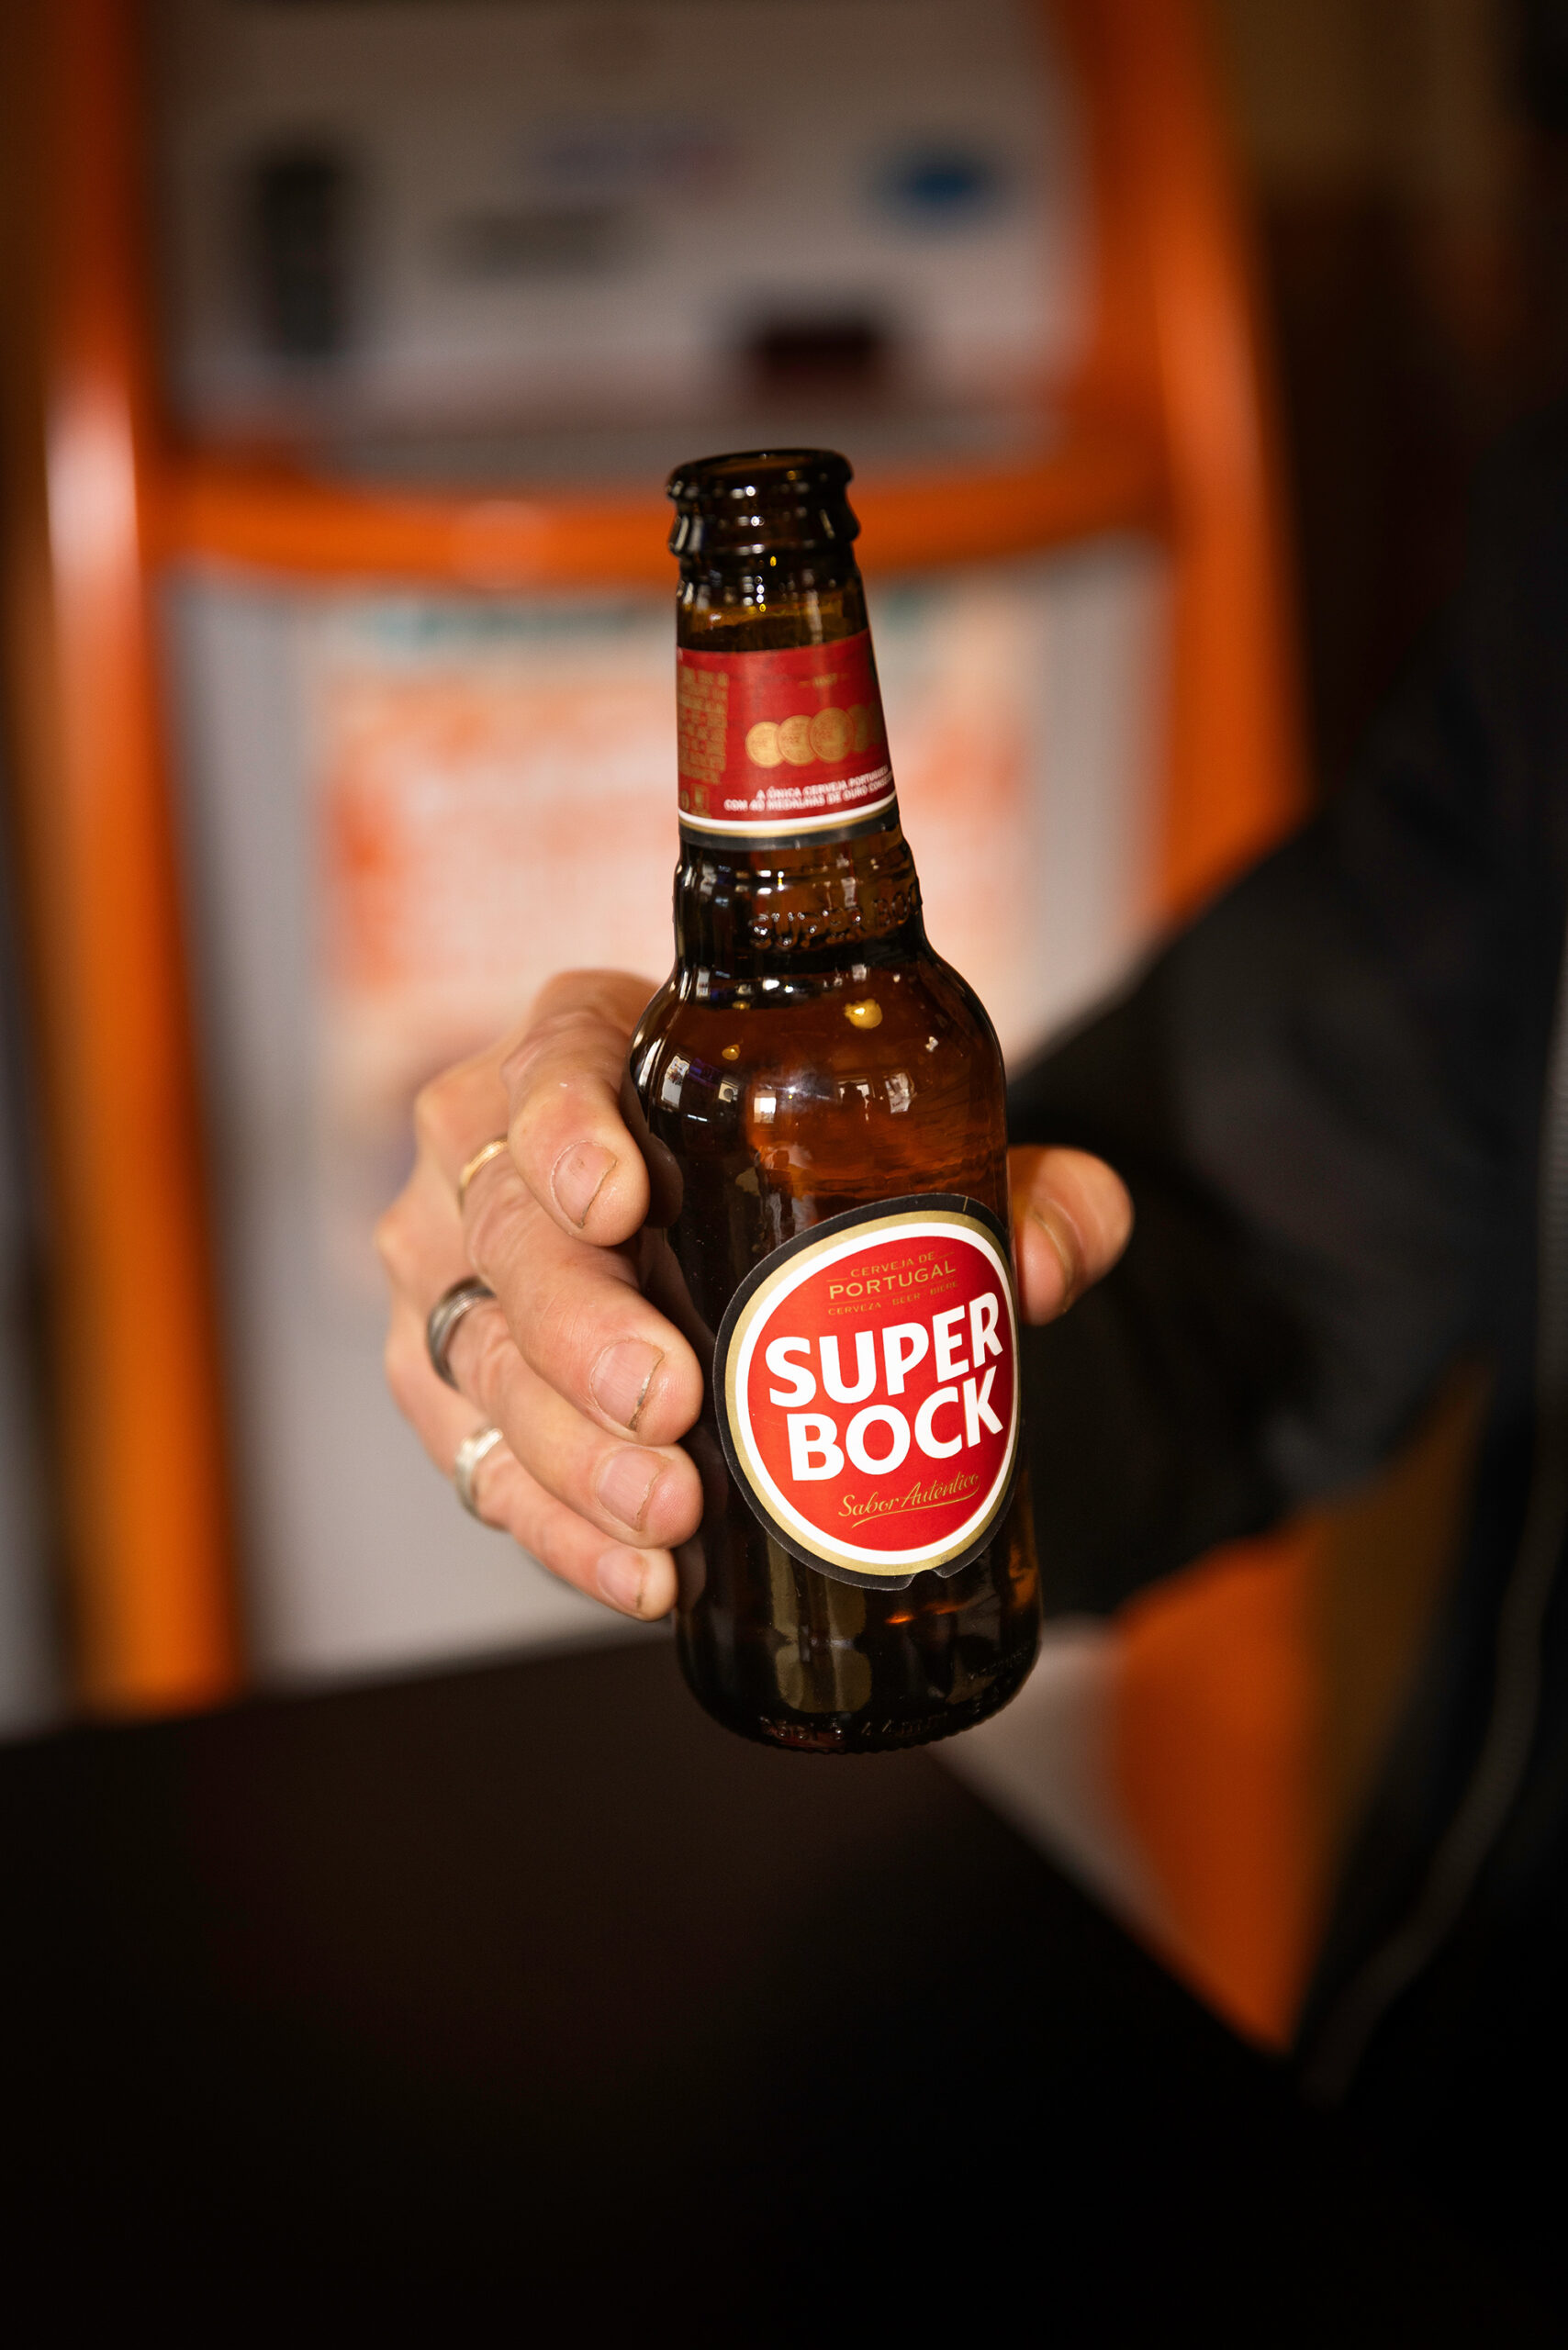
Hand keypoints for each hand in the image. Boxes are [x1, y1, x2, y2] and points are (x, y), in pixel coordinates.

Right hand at [378, 970, 1132, 1623]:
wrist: (776, 1268)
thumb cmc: (823, 1179)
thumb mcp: (943, 1166)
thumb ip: (1033, 1191)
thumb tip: (1045, 1263)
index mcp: (591, 1052)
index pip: (548, 1066)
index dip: (564, 1132)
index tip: (622, 1200)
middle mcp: (495, 1157)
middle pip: (503, 1231)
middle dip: (577, 1329)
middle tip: (671, 1396)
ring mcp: (460, 1281)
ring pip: (478, 1361)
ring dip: (570, 1453)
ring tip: (670, 1513)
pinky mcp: (462, 1397)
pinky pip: (485, 1469)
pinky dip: (559, 1532)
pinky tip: (642, 1575)